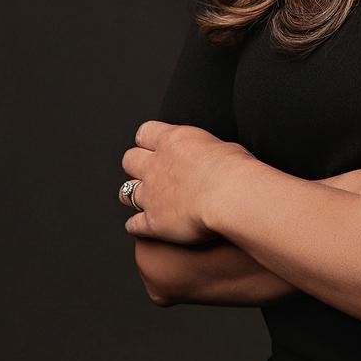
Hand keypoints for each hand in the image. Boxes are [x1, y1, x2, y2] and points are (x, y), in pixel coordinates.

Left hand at [119, 120, 250, 244]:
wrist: (230, 196)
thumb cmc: (235, 170)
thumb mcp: (224, 146)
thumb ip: (207, 152)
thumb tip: (211, 158)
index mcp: (172, 141)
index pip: (145, 132)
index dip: (148, 140)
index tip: (155, 146)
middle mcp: (155, 166)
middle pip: (129, 160)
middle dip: (136, 166)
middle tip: (150, 173)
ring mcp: (150, 194)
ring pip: (125, 192)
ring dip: (133, 196)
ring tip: (146, 200)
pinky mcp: (153, 221)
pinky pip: (133, 225)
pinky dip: (137, 226)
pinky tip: (143, 227)